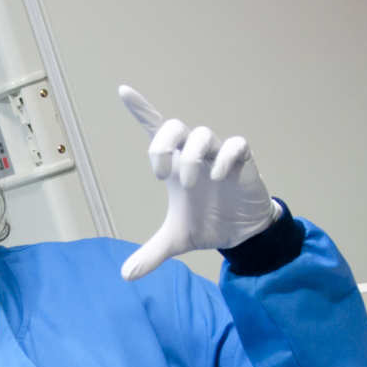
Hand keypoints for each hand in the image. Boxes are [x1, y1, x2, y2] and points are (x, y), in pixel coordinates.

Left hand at [116, 85, 281, 280]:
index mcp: (175, 165)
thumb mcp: (176, 241)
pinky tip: (219, 178)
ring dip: (192, 157)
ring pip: (203, 133)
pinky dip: (225, 157)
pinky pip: (236, 144)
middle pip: (175, 125)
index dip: (140, 108)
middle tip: (162, 173)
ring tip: (191, 185)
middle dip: (163, 144)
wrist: (242, 235)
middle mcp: (194, 154)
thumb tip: (126, 275)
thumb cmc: (209, 224)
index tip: (122, 91)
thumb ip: (151, 253)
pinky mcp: (243, 162)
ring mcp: (218, 155)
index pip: (155, 129)